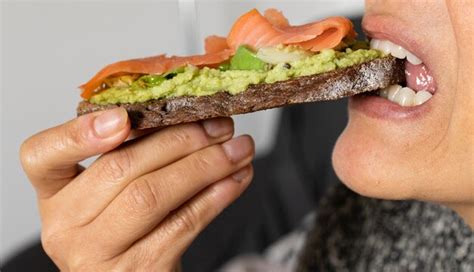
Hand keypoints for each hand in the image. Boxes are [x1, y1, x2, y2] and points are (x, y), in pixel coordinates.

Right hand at [20, 108, 253, 270]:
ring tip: (239, 148)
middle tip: (220, 125)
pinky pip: (182, 224)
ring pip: (153, 196)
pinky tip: (236, 178)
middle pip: (120, 169)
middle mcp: (66, 226)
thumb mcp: (111, 191)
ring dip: (206, 166)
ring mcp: (98, 254)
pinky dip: (216, 196)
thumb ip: (131, 154)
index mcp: (54, 193)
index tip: (123, 117)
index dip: (79, 134)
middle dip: (180, 140)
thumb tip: (189, 115)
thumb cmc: (125, 226)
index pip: (41, 156)